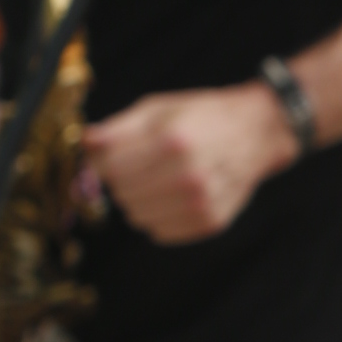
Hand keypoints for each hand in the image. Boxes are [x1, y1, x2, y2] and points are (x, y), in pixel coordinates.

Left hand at [83, 82, 294, 242]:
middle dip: (121, 179)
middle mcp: (187, 175)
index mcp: (171, 140)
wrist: (256, 135)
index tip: (114, 154)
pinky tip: (171, 197)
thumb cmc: (203, 117)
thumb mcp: (159, 109)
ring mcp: (200, 203)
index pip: (108, 167)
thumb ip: (118, 128)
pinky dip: (157, 216)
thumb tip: (85, 144)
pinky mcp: (209, 222)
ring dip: (138, 200)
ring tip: (157, 180)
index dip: (104, 161)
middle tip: (140, 165)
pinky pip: (159, 232)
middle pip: (121, 193)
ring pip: (136, 216)